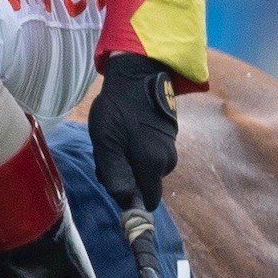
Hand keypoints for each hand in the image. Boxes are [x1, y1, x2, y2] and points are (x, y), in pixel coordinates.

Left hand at [88, 53, 178, 210]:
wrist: (138, 75)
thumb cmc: (118, 109)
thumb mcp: (107, 143)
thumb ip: (116, 176)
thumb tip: (127, 203)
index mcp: (154, 165)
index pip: (148, 201)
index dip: (130, 197)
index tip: (114, 179)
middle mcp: (168, 161)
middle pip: (144, 184)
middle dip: (126, 175)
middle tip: (109, 151)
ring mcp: (170, 148)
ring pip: (146, 169)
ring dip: (129, 161)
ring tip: (116, 137)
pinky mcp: (168, 137)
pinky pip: (150, 155)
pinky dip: (136, 149)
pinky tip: (126, 131)